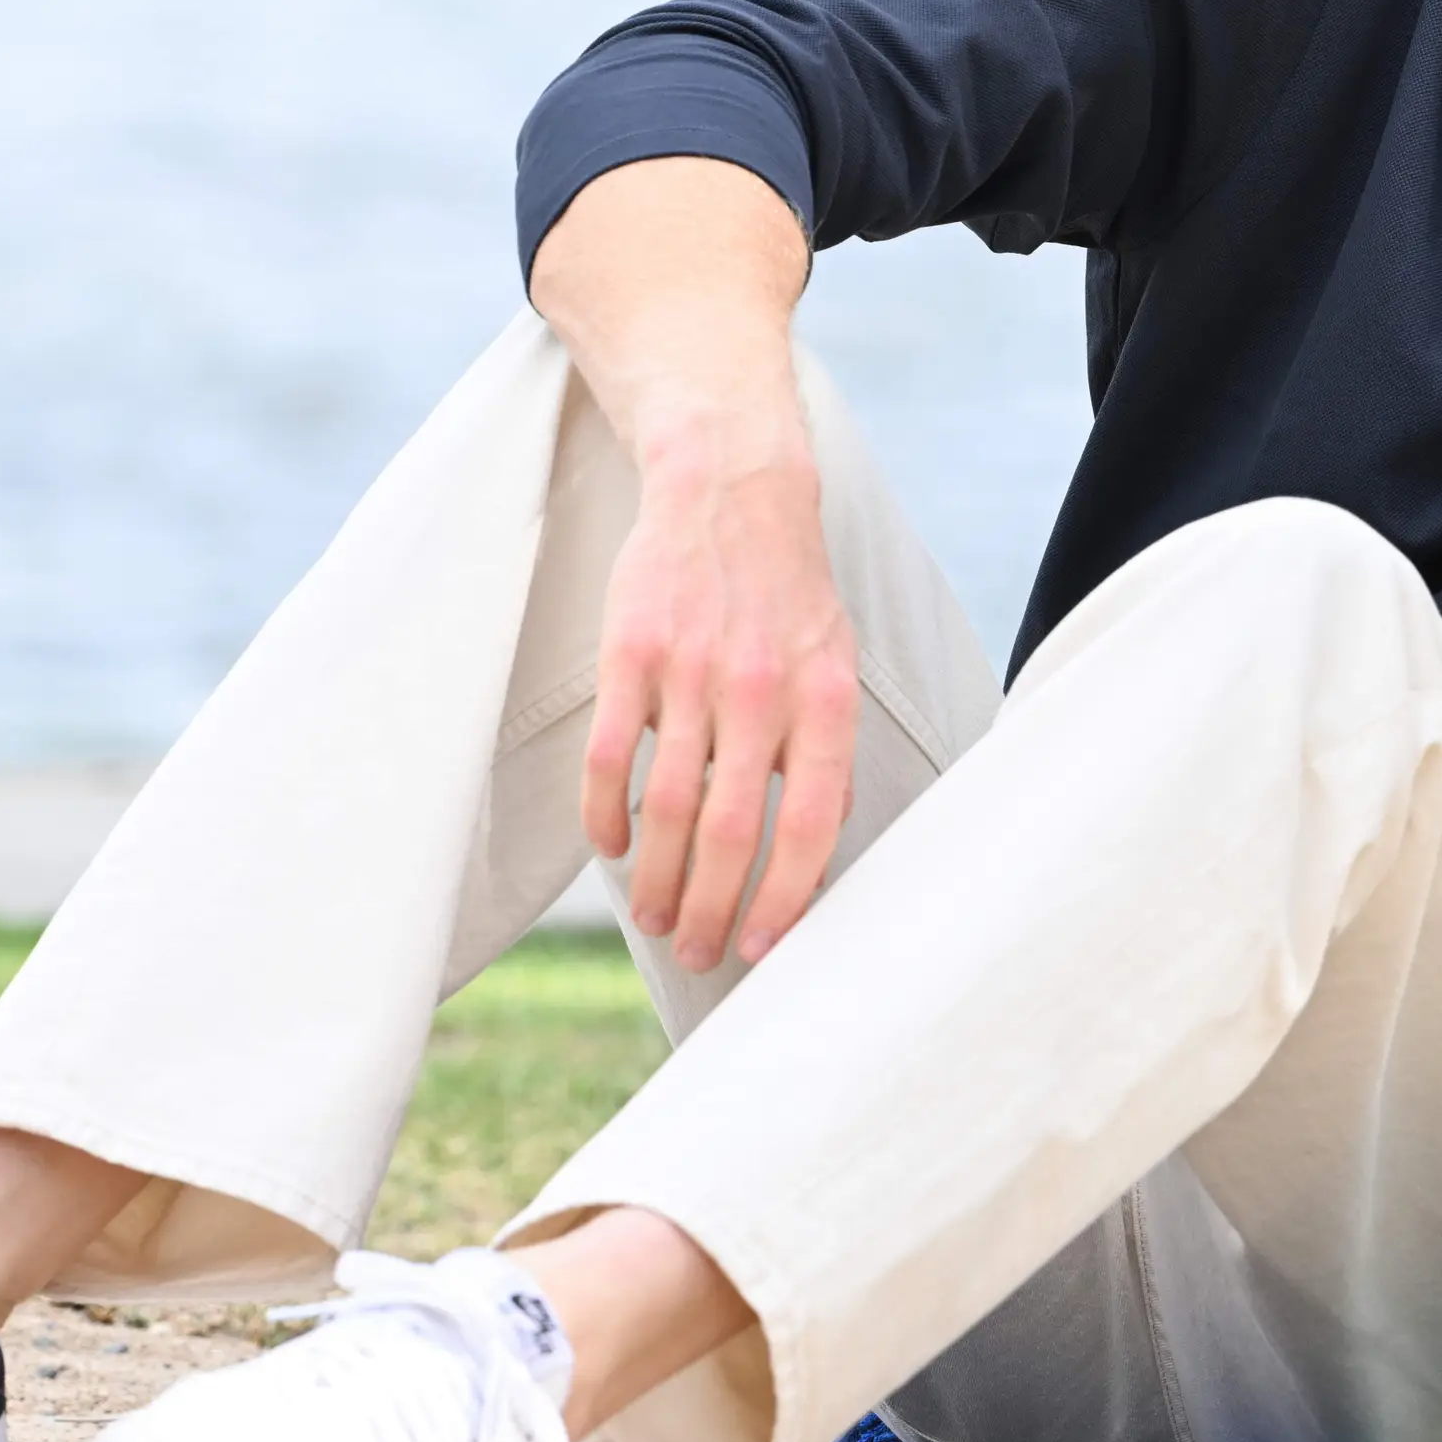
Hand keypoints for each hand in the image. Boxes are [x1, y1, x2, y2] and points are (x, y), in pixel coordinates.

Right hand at [578, 401, 861, 974]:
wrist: (730, 489)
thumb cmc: (786, 590)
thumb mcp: (835, 663)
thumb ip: (827, 751)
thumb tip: (821, 844)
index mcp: (823, 699)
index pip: (809, 824)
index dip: (786, 898)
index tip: (763, 948)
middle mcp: (761, 691)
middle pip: (732, 833)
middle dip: (713, 910)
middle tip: (698, 952)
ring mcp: (691, 672)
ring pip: (668, 808)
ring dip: (658, 879)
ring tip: (654, 917)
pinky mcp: (631, 655)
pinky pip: (610, 758)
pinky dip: (606, 816)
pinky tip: (610, 847)